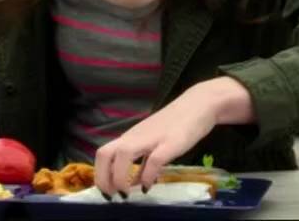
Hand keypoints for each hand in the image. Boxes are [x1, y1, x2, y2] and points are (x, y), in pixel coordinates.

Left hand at [94, 77, 253, 196]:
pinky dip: (147, 176)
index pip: (103, 153)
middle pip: (105, 153)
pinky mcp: (170, 143)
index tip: (106, 191)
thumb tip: (133, 184)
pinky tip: (148, 186)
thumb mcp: (153, 144)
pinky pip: (153, 160)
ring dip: (120, 177)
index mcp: (130, 138)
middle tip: (112, 195)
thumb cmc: (174, 125)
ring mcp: (152, 138)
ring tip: (126, 193)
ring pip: (123, 154)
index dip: (100, 174)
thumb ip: (142, 163)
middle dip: (103, 178)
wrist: (198, 104)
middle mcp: (135, 137)